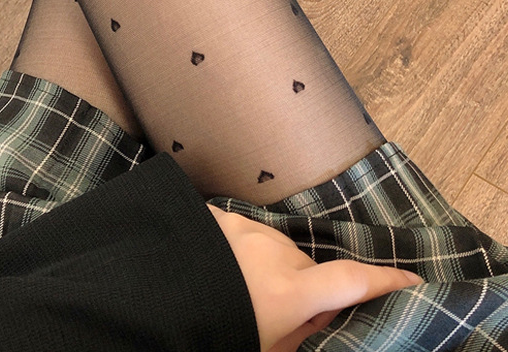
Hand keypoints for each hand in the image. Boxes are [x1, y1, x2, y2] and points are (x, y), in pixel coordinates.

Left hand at [208, 205, 422, 351]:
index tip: (412, 279)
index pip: (350, 281)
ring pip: (273, 248)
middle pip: (306, 267)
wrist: (144, 304)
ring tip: (237, 291)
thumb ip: (298, 334)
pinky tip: (217, 270)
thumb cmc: (207, 332)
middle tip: (278, 312)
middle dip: (303, 288)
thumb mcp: (262, 348)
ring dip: (268, 267)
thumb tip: (318, 321)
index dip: (386, 280)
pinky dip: (239, 251)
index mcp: (285, 293)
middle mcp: (268, 253)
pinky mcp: (213, 217)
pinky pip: (241, 232)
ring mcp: (238, 228)